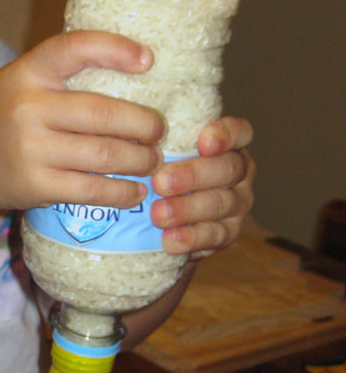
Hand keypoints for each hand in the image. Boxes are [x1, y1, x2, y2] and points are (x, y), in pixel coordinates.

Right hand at [0, 30, 165, 217]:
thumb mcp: (18, 83)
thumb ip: (60, 76)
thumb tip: (133, 71)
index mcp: (27, 73)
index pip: (74, 48)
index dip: (116, 49)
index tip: (149, 61)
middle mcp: (27, 107)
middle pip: (103, 113)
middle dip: (144, 124)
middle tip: (158, 131)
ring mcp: (30, 149)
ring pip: (104, 154)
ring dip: (140, 160)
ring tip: (152, 160)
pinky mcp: (35, 185)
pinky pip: (91, 189)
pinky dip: (121, 192)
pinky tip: (134, 191)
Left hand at [150, 117, 254, 256]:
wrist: (171, 221)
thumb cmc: (165, 173)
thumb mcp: (166, 153)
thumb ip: (160, 142)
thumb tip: (132, 134)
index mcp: (228, 144)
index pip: (239, 132)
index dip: (225, 135)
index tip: (203, 143)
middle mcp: (239, 172)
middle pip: (227, 169)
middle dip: (192, 175)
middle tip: (160, 183)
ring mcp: (237, 203)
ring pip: (219, 203)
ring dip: (187, 209)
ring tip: (158, 214)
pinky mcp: (229, 233)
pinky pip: (214, 235)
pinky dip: (191, 238)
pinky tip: (169, 239)